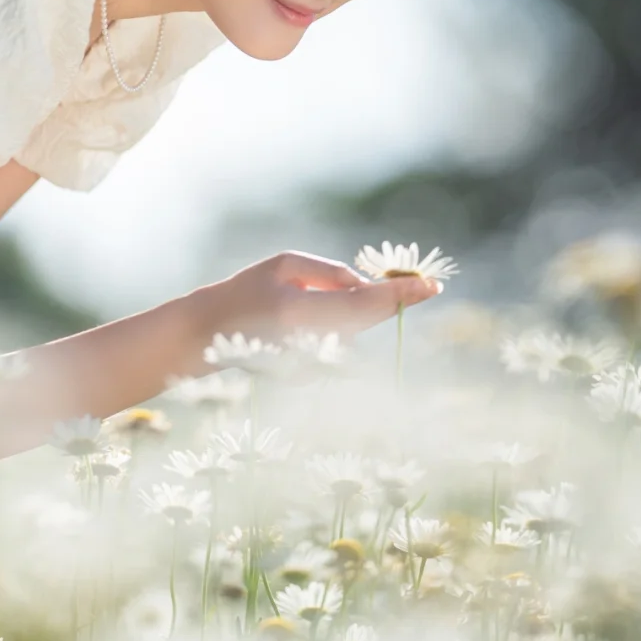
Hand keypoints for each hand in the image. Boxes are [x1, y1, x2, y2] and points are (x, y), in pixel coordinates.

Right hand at [197, 248, 439, 342]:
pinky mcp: (309, 374)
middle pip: (368, 321)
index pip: (361, 304)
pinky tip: (323, 316)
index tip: (431, 284)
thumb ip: (328, 273)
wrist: (209, 336)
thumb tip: (364, 286)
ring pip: (357, 332)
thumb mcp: (283, 266)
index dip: (398, 295)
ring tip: (329, 297)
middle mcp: (307, 344)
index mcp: (298, 313)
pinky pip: (341, 343)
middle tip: (426, 285)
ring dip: (363, 311)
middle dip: (395, 301)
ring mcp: (308, 364)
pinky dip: (346, 326)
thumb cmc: (245, 292)